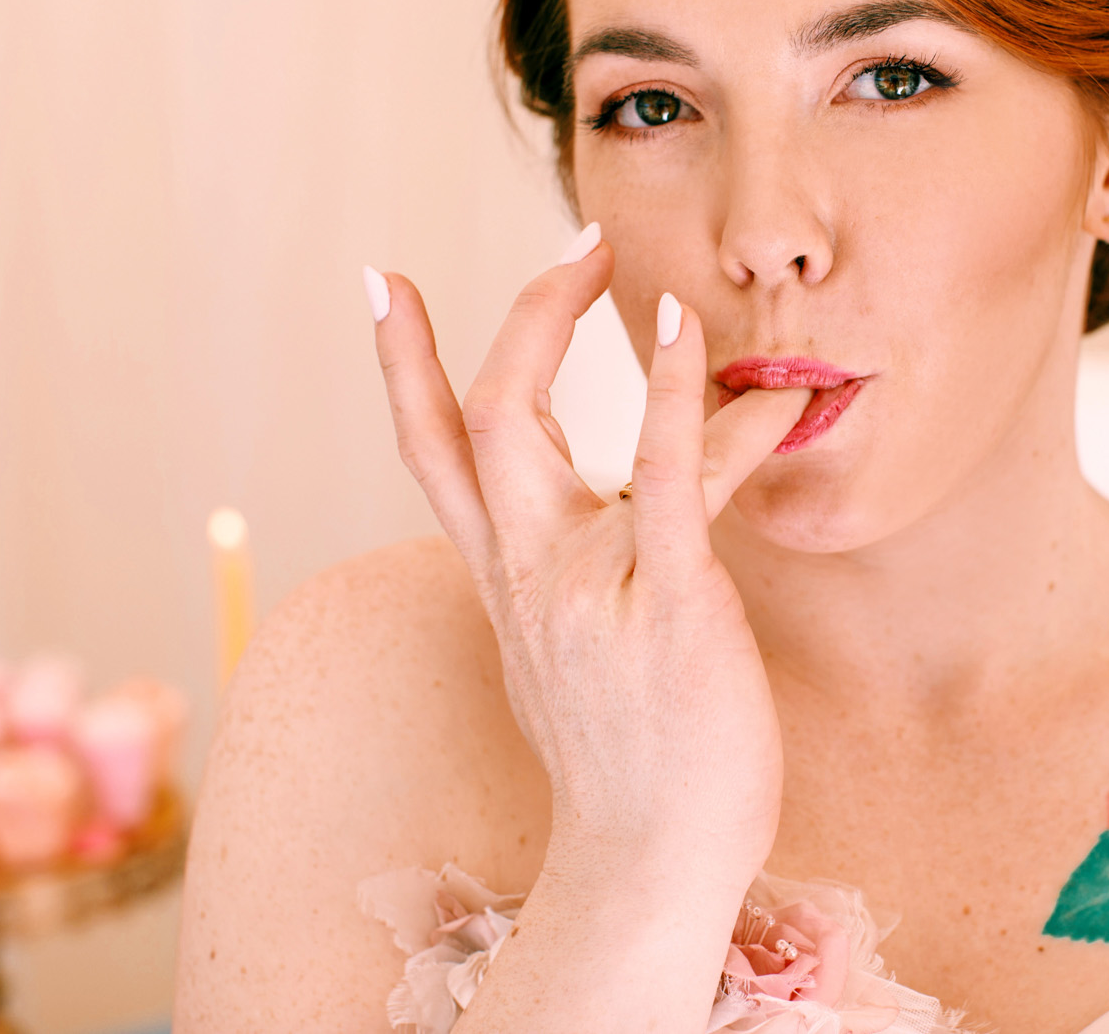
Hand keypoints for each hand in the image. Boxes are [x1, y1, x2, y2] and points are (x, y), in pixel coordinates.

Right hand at [368, 232, 807, 896]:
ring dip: (564, 330)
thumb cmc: (647, 749)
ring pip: (533, 433)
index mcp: (508, 578)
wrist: (653, 865)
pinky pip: (658, 478)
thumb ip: (653, 521)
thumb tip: (723, 428)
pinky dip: (671, 393)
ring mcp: (583, 588)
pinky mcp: (664, 605)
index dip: (403, 363)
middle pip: (471, 421)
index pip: (434, 453)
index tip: (385, 282)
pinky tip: (685, 330)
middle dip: (512, 319)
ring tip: (611, 257)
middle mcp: (526, 574)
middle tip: (574, 242)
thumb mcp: (620, 629)